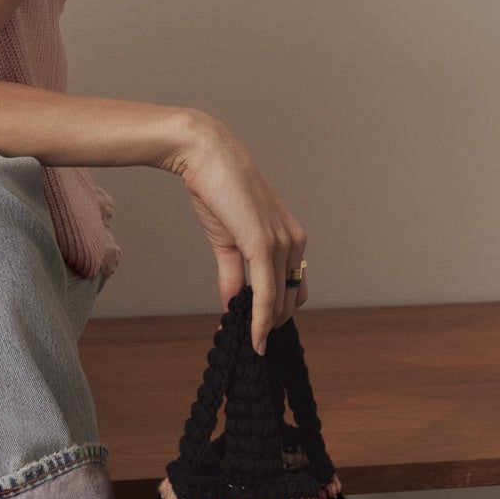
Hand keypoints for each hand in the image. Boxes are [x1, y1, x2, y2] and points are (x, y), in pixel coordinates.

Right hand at [156, 113, 309, 355]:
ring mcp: (281, 243)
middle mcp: (294, 242)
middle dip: (271, 324)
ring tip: (245, 342)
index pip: (294, 287)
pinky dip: (260, 320)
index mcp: (290, 238)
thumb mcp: (228, 239)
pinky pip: (265, 293)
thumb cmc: (217, 191)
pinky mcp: (263, 244)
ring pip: (279, 301)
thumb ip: (233, 274)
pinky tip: (252, 336)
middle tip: (249, 341)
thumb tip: (232, 305)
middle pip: (291, 299)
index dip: (278, 311)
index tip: (258, 329)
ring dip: (264, 327)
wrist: (205, 155)